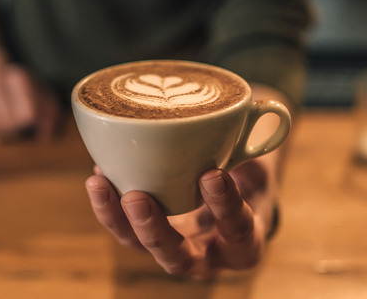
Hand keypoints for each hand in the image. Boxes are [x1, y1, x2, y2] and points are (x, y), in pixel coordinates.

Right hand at [0, 53, 60, 141]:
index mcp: (18, 78)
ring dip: (0, 134)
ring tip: (5, 126)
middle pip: (9, 124)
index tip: (31, 114)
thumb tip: (45, 137)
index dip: (32, 119)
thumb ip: (50, 114)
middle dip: (16, 129)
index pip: (29, 113)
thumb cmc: (19, 87)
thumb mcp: (42, 93)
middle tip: (17, 124)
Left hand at [85, 161, 277, 279]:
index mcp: (245, 242)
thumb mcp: (260, 163)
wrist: (232, 195)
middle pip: (178, 258)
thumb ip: (262, 142)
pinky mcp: (149, 236)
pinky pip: (124, 229)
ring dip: (117, 220)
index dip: (226, 206)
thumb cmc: (248, 177)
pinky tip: (98, 175)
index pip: (238, 230)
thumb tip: (268, 109)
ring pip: (141, 247)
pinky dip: (108, 206)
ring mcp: (175, 249)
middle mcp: (209, 256)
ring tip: (99, 184)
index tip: (213, 174)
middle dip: (155, 231)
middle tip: (138, 198)